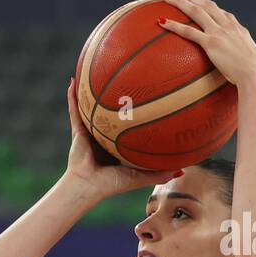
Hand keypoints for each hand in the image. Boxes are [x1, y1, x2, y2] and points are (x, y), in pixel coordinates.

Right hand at [64, 76, 180, 197]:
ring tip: (97, 69)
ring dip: (92, 89)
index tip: (149, 96)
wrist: (88, 187)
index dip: (137, 111)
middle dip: (117, 94)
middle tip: (127, 76)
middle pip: (112, 110)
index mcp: (117, 142)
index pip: (128, 123)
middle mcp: (104, 134)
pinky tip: (73, 80)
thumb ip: (158, 173)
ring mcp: (89, 131)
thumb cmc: (112, 184)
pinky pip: (74, 110)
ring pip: (92, 106)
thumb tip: (182, 171)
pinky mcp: (77, 130)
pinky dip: (72, 96)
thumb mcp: (140, 177)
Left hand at [158, 0, 255, 87]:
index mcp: (237, 28)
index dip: (207, 5)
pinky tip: (162, 21)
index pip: (220, 11)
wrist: (255, 73)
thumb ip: (238, 55)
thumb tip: (234, 64)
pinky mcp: (211, 43)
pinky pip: (188, 31)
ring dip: (180, 3)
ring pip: (196, 12)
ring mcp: (219, 32)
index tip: (198, 1)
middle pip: (206, 5)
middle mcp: (227, 26)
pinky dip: (173, 25)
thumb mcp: (248, 58)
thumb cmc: (253, 72)